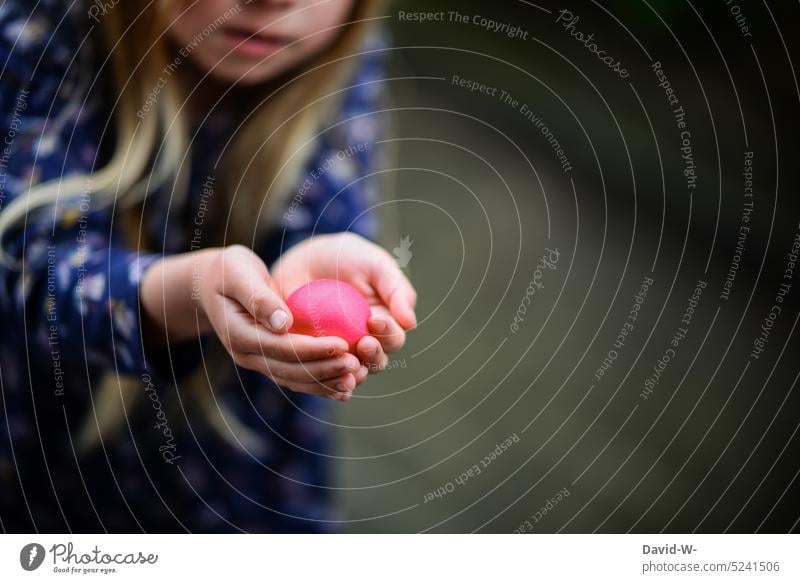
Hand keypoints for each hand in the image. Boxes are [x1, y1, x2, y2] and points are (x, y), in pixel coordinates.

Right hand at [141, 245, 364, 400]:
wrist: (210, 285)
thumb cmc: (227, 271)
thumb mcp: (238, 273)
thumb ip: (259, 297)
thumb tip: (283, 321)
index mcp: (239, 335)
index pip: (281, 348)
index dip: (312, 349)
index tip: (341, 343)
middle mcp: (247, 355)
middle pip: (290, 370)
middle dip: (324, 369)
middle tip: (355, 363)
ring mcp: (257, 361)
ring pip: (294, 380)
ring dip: (325, 382)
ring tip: (355, 377)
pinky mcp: (269, 361)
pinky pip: (296, 377)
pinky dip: (320, 382)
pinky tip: (344, 384)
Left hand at [270, 233, 417, 375]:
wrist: (305, 257)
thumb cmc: (346, 256)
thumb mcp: (374, 264)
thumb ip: (395, 289)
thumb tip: (411, 323)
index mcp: (385, 324)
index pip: (393, 339)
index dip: (388, 334)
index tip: (374, 319)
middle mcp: (365, 342)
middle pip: (376, 362)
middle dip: (373, 357)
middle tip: (363, 343)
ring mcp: (339, 350)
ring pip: (349, 373)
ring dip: (350, 374)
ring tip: (343, 363)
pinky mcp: (313, 353)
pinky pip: (318, 372)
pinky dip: (321, 378)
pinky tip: (317, 374)